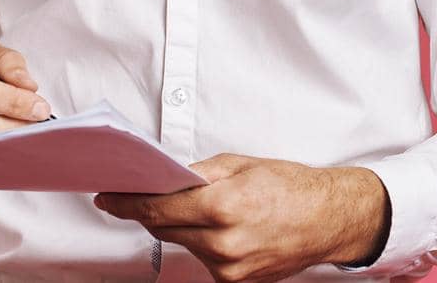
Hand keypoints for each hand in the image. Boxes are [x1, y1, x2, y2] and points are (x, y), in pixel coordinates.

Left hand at [93, 154, 389, 282]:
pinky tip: (217, 227)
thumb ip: (198, 174)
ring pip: (184, 245)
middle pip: (165, 229)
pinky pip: (204, 259)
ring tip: (197, 207)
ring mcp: (228, 268)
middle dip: (152, 212)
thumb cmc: (291, 187)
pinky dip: (202, 242)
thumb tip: (163, 179)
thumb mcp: (241, 165)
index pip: (158, 209)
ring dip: (181, 227)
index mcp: (223, 206)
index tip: (109, 198)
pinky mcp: (235, 282)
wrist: (328, 219)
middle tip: (140, 195)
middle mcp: (222, 243)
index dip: (128, 204)